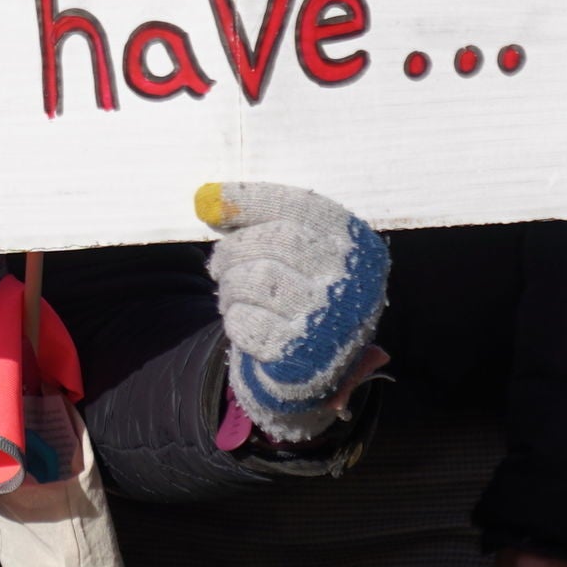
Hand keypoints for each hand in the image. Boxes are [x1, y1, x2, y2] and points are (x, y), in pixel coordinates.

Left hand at [197, 180, 387, 440]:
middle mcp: (354, 283)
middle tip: (219, 263)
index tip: (209, 200)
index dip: (252, 200)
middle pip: (276, 242)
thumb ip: (257, 219)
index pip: (302, 208)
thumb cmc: (300, 293)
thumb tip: (206, 201)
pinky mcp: (301, 356)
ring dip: (232, 286)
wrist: (312, 366)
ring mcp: (330, 322)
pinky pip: (247, 322)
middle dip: (234, 249)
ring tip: (233, 294)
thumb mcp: (296, 253)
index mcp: (361, 249)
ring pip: (257, 280)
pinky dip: (235, 318)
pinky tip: (244, 321)